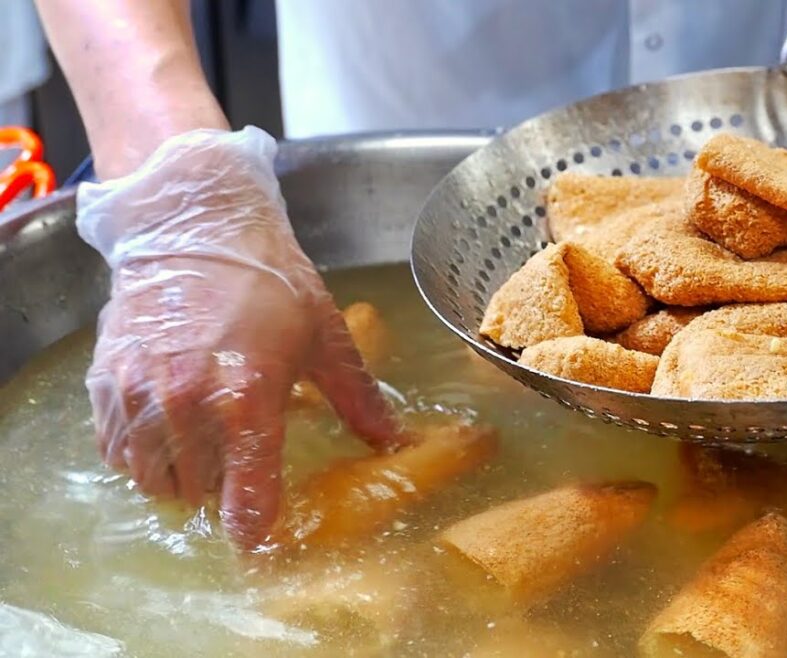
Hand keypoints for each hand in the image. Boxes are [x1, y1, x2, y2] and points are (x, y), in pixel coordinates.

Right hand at [77, 126, 406, 549]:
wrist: (197, 225)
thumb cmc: (269, 279)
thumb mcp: (324, 336)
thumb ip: (358, 397)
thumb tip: (394, 441)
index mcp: (248, 397)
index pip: (246, 497)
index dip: (255, 523)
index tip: (259, 532)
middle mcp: (187, 402)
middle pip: (201, 492)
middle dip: (223, 485)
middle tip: (240, 455)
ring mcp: (140, 393)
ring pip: (155, 478)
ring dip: (182, 472)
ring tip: (206, 440)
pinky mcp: (107, 381)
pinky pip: (117, 450)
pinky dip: (142, 452)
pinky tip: (169, 426)